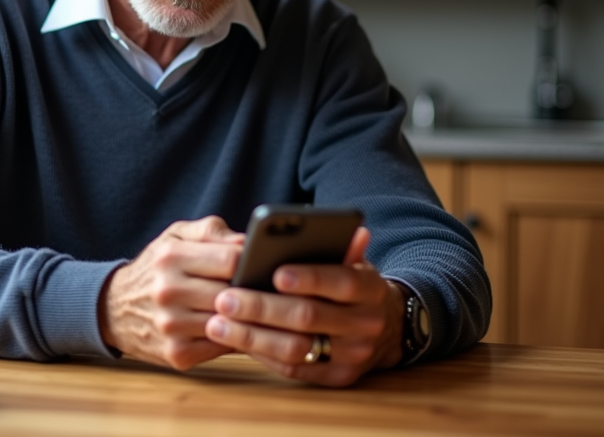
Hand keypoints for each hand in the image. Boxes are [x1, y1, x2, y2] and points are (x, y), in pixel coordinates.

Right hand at [98, 216, 244, 370]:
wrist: (113, 309)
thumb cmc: (156, 268)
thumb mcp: (175, 237)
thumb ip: (211, 231)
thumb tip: (245, 242)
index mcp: (170, 257)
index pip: (231, 260)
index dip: (252, 262)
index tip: (259, 264)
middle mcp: (168, 291)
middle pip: (233, 293)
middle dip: (252, 290)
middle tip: (263, 288)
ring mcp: (171, 326)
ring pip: (231, 322)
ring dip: (246, 317)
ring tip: (252, 308)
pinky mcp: (177, 354)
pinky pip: (223, 346)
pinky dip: (233, 337)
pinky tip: (232, 327)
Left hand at [204, 226, 404, 386]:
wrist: (387, 328)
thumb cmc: (352, 284)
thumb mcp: (352, 262)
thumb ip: (336, 246)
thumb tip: (326, 226)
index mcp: (371, 288)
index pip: (342, 281)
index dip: (309, 277)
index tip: (274, 273)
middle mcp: (367, 324)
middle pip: (309, 317)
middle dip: (262, 307)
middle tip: (224, 298)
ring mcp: (354, 355)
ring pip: (297, 348)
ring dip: (252, 336)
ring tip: (217, 323)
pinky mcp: (337, 378)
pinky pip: (293, 369)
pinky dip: (261, 353)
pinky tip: (235, 340)